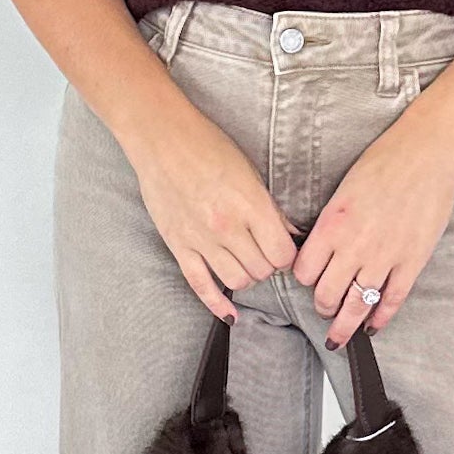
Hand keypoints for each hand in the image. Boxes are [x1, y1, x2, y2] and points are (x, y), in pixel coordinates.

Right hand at [129, 103, 301, 322]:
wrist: (160, 139)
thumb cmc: (207, 146)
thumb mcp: (250, 172)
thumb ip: (271, 209)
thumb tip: (293, 234)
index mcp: (249, 206)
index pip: (282, 254)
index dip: (287, 255)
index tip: (284, 248)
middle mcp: (226, 228)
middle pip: (262, 271)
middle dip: (268, 264)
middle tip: (264, 251)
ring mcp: (200, 240)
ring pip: (237, 281)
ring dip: (247, 276)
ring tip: (245, 261)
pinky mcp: (178, 246)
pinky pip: (200, 285)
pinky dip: (217, 303)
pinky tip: (230, 314)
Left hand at [292, 107, 453, 347]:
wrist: (427, 154)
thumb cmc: (385, 162)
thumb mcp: (343, 190)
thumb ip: (332, 223)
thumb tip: (323, 246)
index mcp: (332, 226)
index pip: (304, 271)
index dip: (304, 279)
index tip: (308, 281)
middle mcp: (354, 246)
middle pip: (327, 294)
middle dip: (322, 306)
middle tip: (324, 310)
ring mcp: (385, 258)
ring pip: (357, 305)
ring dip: (345, 324)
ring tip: (340, 336)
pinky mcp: (412, 262)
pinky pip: (392, 300)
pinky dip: (381, 318)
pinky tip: (374, 326)